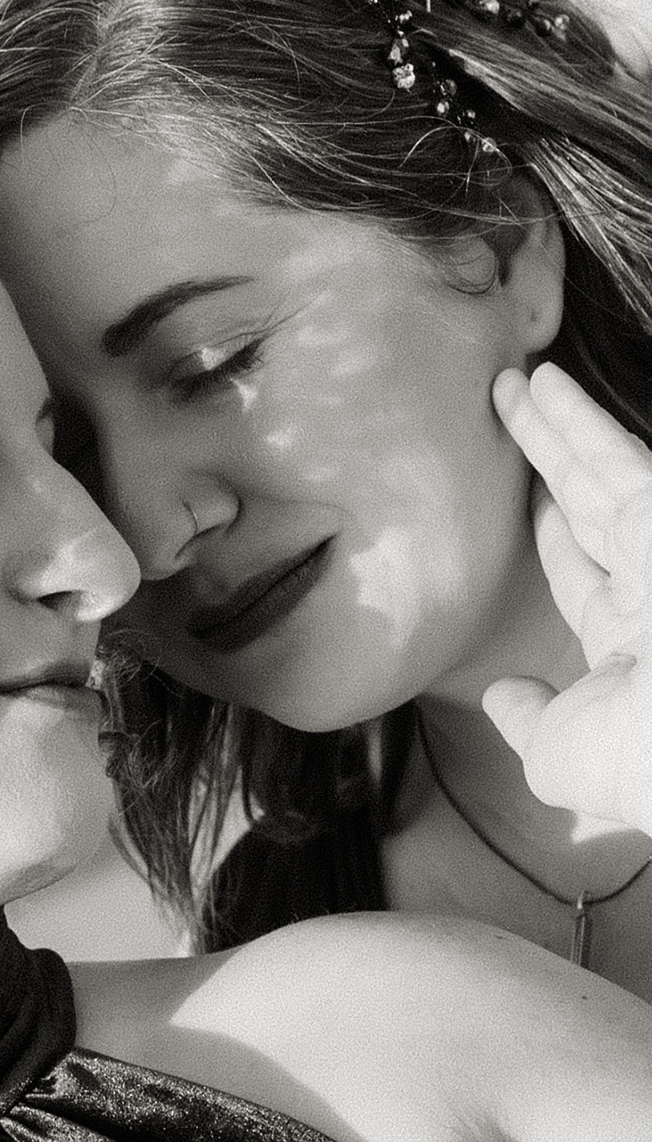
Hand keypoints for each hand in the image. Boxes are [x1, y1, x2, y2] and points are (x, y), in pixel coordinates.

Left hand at [484, 362, 651, 835]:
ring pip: (603, 468)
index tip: (531, 500)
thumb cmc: (643, 763)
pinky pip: (621, 456)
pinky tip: (547, 384)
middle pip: (592, 504)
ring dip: (559, 422)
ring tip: (517, 378)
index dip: (554, 533)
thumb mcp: (565, 756)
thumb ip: (531, 721)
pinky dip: (580, 420)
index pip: (585, 572)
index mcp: (632, 642)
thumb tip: (504, 696)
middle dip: (552, 459)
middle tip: (511, 410)